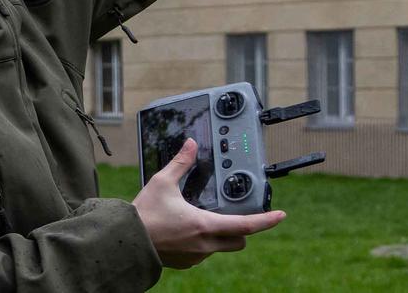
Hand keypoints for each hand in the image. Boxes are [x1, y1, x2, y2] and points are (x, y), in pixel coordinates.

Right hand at [132, 138, 285, 268]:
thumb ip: (181, 163)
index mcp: (204, 225)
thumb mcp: (163, 183)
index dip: (267, 221)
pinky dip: (202, 243)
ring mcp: (195, 256)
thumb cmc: (144, 214)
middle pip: (239, 240)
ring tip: (199, 219)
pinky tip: (185, 231)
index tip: (281, 215)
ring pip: (220, 247)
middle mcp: (204, 244)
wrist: (126, 242)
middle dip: (242, 229)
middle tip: (235, 215)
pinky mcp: (186, 263)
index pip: (246, 225)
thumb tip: (190, 144)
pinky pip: (202, 253)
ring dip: (219, 235)